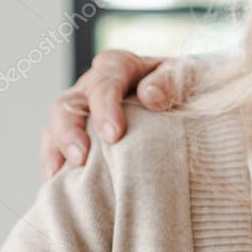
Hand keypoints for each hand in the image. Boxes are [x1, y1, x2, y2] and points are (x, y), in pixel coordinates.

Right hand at [40, 50, 193, 178]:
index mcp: (124, 67)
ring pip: (57, 124)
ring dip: (57, 148)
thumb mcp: (192, 76)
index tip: (114, 135)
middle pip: (69, 101)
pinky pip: (57, 145)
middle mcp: (97, 86)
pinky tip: (58, 184)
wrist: (196, 100)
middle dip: (70, 130)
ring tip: (63, 174)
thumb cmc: (191, 86)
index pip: (105, 77)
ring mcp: (86, 110)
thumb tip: (149, 96)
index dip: (105, 105)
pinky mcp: (83, 133)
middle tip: (82, 157)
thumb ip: (172, 81)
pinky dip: (55, 163)